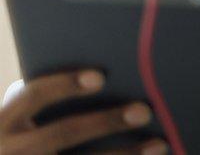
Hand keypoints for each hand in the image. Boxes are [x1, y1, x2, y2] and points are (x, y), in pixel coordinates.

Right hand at [0, 69, 167, 154]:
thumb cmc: (22, 140)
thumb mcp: (18, 122)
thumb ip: (44, 105)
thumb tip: (106, 80)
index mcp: (5, 123)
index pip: (33, 96)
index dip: (65, 85)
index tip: (101, 77)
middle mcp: (14, 150)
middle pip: (64, 132)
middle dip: (106, 121)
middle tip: (145, 111)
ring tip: (159, 145)